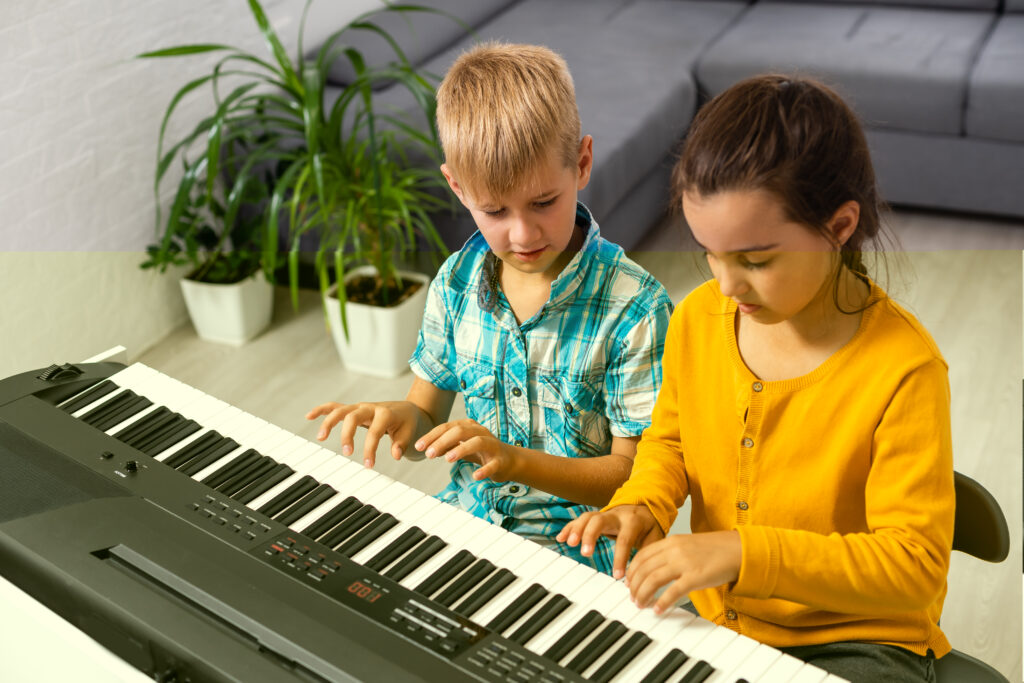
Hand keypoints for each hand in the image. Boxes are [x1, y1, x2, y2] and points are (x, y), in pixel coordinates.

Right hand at [305, 400, 419, 467]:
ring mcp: (360, 407)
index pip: (374, 431)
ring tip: (321, 437)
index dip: (370, 449)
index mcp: (385, 413)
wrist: (407, 409)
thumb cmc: (407, 422)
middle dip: (347, 434)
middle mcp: (370, 408)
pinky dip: (322, 410)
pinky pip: (335, 407)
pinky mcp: (354, 410)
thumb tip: (395, 455)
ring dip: (329, 421)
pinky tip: (309, 416)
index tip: (369, 465)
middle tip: (347, 453)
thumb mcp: (409, 432)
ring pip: (341, 410)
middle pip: (353, 416)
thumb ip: (401, 443)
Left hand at [416, 419, 516, 481]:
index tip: (418, 447)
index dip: (432, 436)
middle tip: (429, 454)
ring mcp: (492, 445)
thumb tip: (428, 448)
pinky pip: (493, 464)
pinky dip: (484, 470)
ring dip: (461, 449)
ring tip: (448, 459)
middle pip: (460, 431)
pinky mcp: (500, 460)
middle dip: (442, 441)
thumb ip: (447, 446)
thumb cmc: (483, 452)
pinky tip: (475, 476)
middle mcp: (481, 432)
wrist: (510, 460)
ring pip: (477, 442)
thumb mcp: (463, 446)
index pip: (447, 427)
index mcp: (469, 427)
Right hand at [556, 505, 664, 578]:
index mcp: (633, 521)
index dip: (620, 558)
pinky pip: (579, 520)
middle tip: (586, 553)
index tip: (618, 576)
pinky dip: (569, 528)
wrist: (644, 506)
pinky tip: (560, 538)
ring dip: (576, 529)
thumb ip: (649, 552)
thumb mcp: (655, 536)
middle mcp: (616, 515)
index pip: (625, 539)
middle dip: (590, 535)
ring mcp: (603, 514)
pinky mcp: (595, 517)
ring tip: (569, 543)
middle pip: (599, 520)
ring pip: (587, 517)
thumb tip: (643, 575)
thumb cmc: (648, 525)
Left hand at [625, 531, 741, 613]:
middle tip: (633, 598)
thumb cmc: (716, 550)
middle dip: (634, 586)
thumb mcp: (688, 545)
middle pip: (644, 569)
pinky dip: (662, 602)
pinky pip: (672, 591)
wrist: (739, 549)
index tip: (628, 582)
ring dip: (643, 594)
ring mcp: (685, 562)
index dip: (631, 571)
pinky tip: (658, 610)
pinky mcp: (696, 576)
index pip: (641, 556)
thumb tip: (655, 570)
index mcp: (671, 541)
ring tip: (641, 604)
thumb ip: (671, 554)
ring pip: (653, 579)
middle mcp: (674, 550)